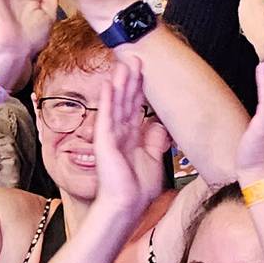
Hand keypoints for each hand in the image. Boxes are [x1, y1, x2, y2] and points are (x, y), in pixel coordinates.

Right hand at [89, 51, 166, 217]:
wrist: (127, 204)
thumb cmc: (138, 188)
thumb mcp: (154, 158)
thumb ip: (155, 139)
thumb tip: (159, 124)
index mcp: (132, 136)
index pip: (135, 106)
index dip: (139, 88)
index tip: (143, 70)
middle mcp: (120, 133)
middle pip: (126, 100)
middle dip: (131, 79)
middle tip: (134, 57)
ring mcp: (111, 136)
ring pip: (117, 103)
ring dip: (120, 83)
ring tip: (122, 63)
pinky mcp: (104, 141)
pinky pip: (106, 116)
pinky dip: (108, 100)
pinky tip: (110, 85)